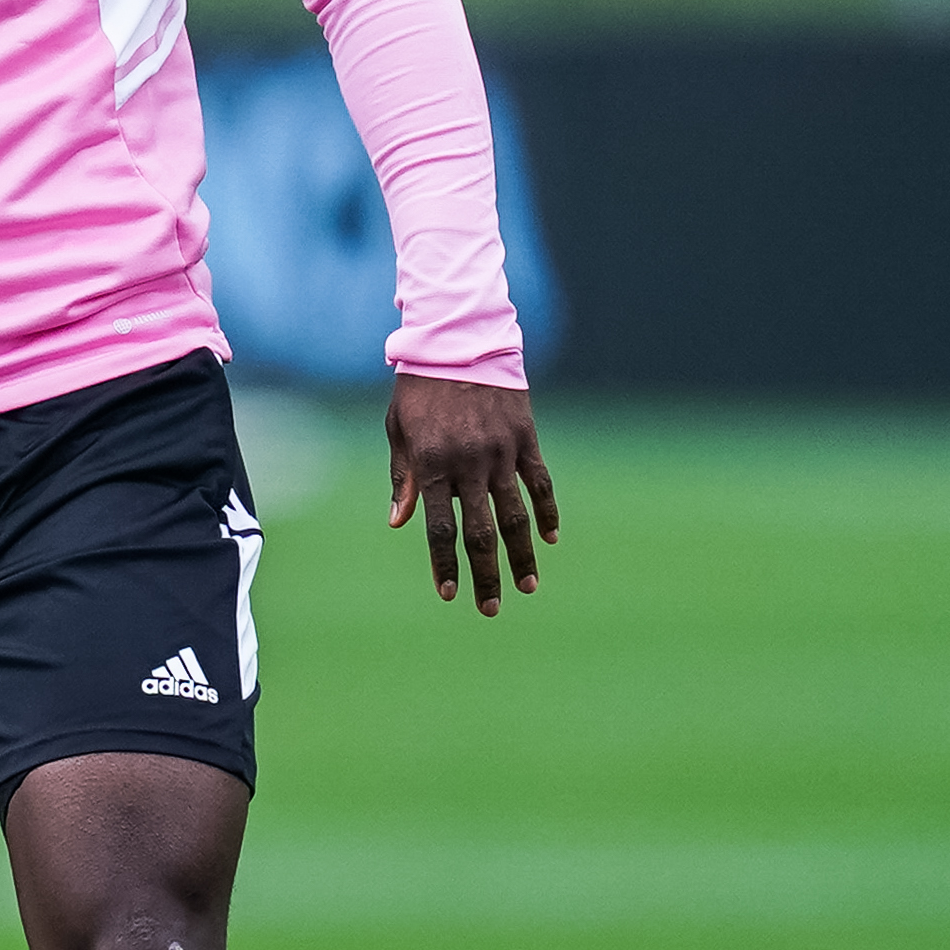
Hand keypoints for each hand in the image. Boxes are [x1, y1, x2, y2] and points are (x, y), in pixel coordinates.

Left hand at [385, 373, 557, 615]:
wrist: (459, 341)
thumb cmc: (418, 389)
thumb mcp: (398, 430)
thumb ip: (403, 477)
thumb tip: (399, 522)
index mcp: (432, 464)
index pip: (439, 527)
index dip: (445, 563)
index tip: (449, 593)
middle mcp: (468, 463)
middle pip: (480, 531)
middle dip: (486, 574)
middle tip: (490, 608)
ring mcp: (501, 452)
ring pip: (516, 515)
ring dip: (522, 555)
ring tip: (528, 586)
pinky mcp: (525, 439)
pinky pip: (540, 483)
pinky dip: (547, 512)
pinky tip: (550, 539)